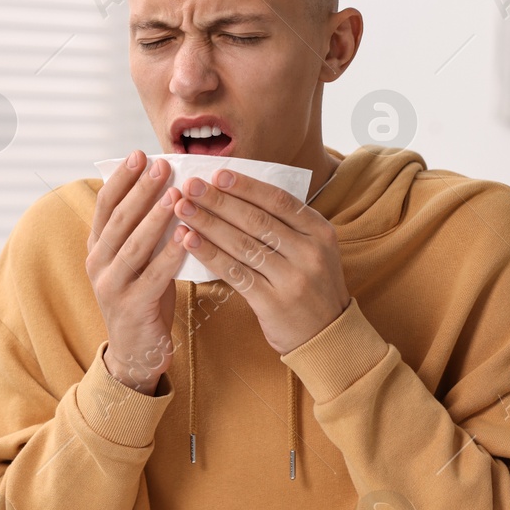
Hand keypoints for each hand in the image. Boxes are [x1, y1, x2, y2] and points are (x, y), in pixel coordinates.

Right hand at [86, 150, 187, 393]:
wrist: (136, 351)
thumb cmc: (144, 297)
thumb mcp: (138, 259)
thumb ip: (143, 229)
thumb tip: (167, 187)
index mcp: (97, 247)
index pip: (104, 205)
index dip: (121, 178)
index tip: (139, 154)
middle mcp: (97, 263)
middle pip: (118, 219)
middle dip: (141, 189)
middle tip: (161, 164)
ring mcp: (111, 286)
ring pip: (133, 244)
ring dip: (155, 217)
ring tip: (175, 194)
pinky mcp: (132, 306)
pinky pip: (153, 275)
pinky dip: (170, 253)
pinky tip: (185, 234)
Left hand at [172, 169, 348, 354]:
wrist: (327, 335)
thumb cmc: (311, 286)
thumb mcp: (312, 250)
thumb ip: (286, 226)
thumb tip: (238, 194)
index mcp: (320, 231)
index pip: (279, 200)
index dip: (246, 186)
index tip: (217, 174)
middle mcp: (309, 252)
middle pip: (257, 220)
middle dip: (220, 200)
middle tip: (190, 186)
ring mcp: (292, 278)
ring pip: (243, 244)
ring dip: (208, 224)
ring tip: (183, 209)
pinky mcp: (273, 302)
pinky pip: (235, 273)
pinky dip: (210, 254)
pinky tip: (189, 241)